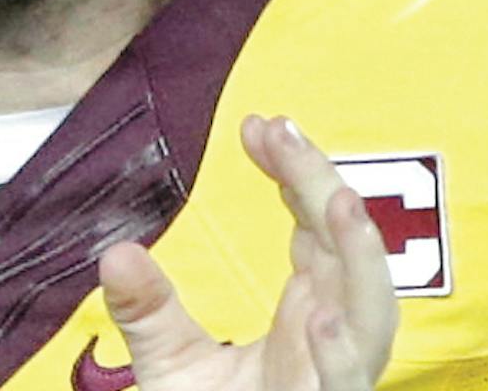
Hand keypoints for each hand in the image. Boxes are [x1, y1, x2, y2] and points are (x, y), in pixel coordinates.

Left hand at [99, 115, 398, 389]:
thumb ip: (149, 312)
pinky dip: (342, 357)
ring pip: (373, 317)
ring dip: (361, 259)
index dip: (298, 171)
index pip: (317, 227)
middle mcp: (333, 341)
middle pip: (348, 252)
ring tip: (334, 203)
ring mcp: (336, 378)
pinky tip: (320, 325)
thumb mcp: (173, 367)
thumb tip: (115, 252)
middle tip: (280, 132)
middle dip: (323, 187)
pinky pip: (347, 388)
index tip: (259, 124)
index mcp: (310, 316)